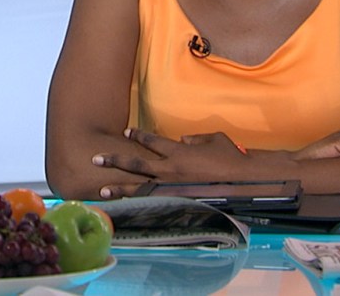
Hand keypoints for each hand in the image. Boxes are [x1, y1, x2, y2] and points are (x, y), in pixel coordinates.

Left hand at [91, 129, 247, 198]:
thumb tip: (183, 140)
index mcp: (177, 151)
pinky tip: (127, 208)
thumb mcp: (213, 139)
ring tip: (101, 190)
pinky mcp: (178, 201)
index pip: (151, 141)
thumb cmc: (231, 157)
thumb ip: (195, 138)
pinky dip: (140, 204)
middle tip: (95, 158)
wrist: (244, 180)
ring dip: (119, 188)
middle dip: (114, 161)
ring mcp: (172, 188)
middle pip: (135, 164)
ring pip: (139, 187)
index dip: (137, 135)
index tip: (126, 132)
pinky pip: (154, 202)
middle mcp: (170, 169)